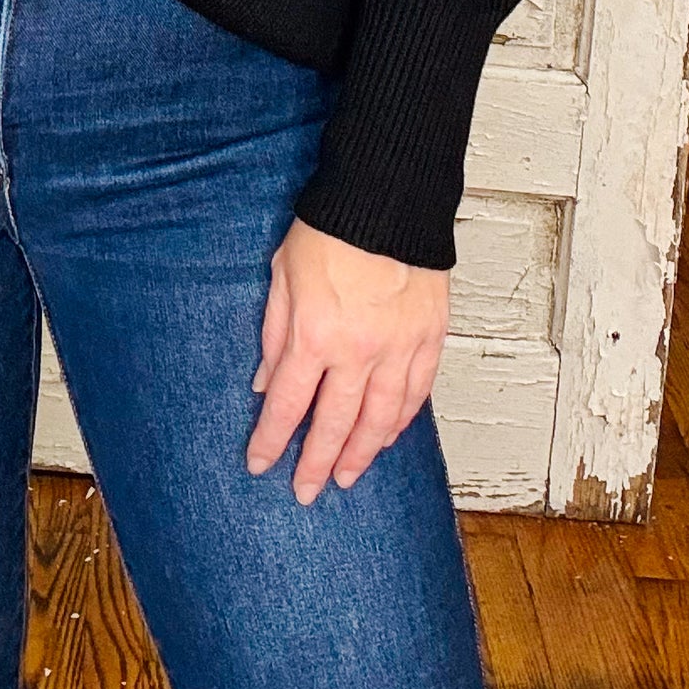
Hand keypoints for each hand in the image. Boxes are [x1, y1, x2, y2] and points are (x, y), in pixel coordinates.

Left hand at [245, 216, 448, 503]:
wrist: (387, 196)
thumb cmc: (329, 228)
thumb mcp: (283, 276)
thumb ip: (274, 335)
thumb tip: (264, 384)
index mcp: (314, 335)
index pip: (287, 406)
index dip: (271, 441)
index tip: (260, 465)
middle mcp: (358, 351)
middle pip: (334, 425)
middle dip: (316, 464)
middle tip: (306, 492)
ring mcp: (398, 348)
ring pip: (380, 420)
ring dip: (361, 454)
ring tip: (347, 477)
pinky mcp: (428, 337)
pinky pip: (415, 393)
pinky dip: (400, 421)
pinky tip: (386, 437)